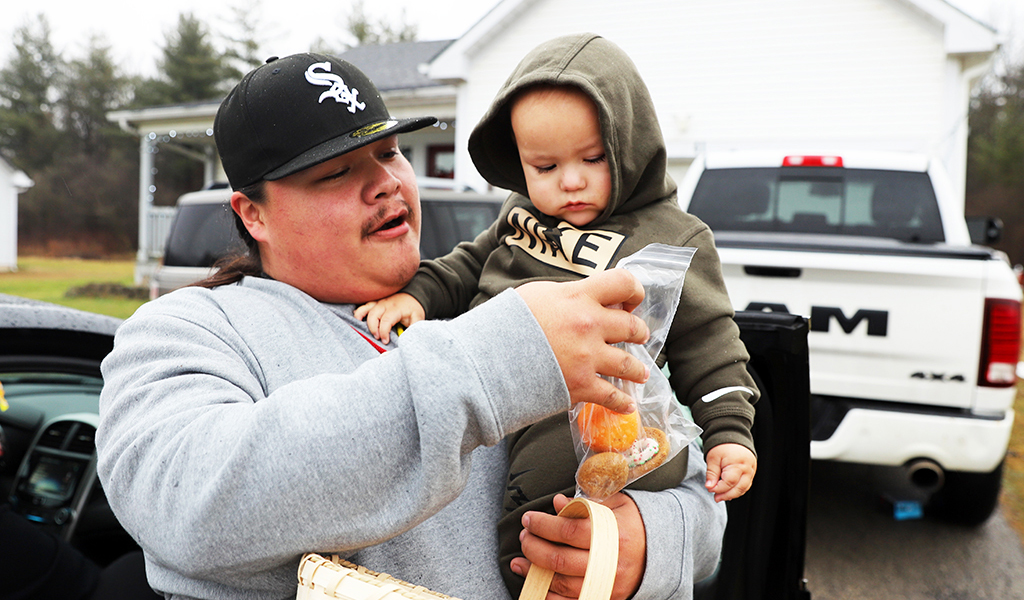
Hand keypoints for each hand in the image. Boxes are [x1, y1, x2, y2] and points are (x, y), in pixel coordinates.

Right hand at [353, 293, 424, 343]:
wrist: (413, 295)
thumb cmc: (414, 308)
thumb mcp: (418, 318)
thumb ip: (414, 328)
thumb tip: (408, 338)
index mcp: (395, 308)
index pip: (386, 321)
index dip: (384, 332)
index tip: (385, 341)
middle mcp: (385, 304)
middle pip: (374, 315)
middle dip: (373, 328)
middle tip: (377, 337)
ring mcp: (379, 302)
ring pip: (366, 309)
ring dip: (362, 319)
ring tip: (362, 329)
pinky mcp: (375, 302)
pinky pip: (364, 306)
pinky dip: (359, 312)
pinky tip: (357, 319)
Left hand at [512, 493, 645, 599]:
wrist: (660, 551)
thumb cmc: (633, 523)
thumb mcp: (614, 504)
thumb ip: (584, 504)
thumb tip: (556, 503)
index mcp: (612, 534)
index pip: (567, 531)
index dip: (542, 525)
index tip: (528, 519)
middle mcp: (610, 563)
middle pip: (560, 559)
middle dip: (534, 548)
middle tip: (523, 537)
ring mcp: (607, 585)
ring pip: (561, 584)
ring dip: (534, 573)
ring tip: (519, 561)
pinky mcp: (605, 598)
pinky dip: (549, 596)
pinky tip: (535, 585)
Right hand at [516, 269, 648, 413]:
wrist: (487, 358)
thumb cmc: (506, 322)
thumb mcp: (537, 294)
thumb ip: (567, 295)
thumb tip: (584, 298)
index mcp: (579, 297)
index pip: (623, 283)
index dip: (634, 292)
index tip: (630, 302)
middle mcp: (589, 325)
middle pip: (631, 326)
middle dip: (639, 332)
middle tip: (638, 336)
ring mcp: (587, 357)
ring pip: (629, 364)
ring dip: (637, 369)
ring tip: (641, 372)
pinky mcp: (581, 385)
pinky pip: (612, 396)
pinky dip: (622, 403)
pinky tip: (627, 405)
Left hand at [705, 443, 756, 501]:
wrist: (732, 434)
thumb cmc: (723, 444)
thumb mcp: (713, 458)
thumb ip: (711, 474)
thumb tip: (710, 487)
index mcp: (738, 464)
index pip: (729, 483)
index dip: (719, 488)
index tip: (710, 489)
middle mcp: (747, 468)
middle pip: (738, 488)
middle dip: (726, 495)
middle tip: (716, 497)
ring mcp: (752, 470)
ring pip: (744, 488)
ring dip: (732, 494)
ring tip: (721, 496)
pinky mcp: (752, 470)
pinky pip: (746, 484)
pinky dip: (738, 489)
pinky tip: (729, 491)